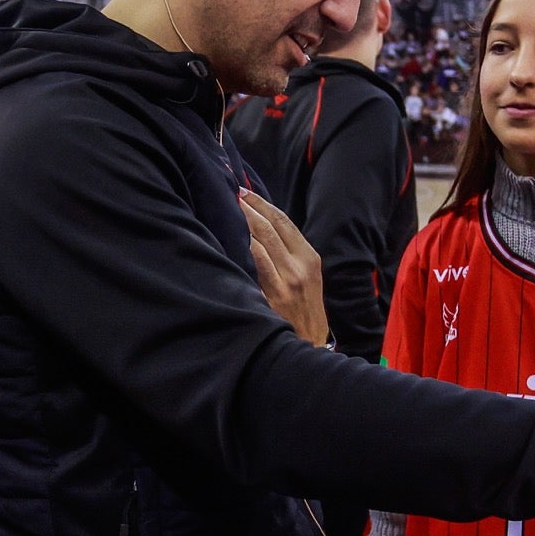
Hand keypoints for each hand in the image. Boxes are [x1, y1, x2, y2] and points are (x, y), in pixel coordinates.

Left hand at [238, 190, 328, 346]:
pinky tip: (225, 238)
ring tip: (224, 209)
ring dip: (240, 223)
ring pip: (258, 243)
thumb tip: (263, 230)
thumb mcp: (309, 278)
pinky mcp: (271, 297)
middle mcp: (298, 267)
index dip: (263, 204)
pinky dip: (239, 249)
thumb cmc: (305, 309)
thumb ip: (291, 255)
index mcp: (310, 259)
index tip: (245, 192)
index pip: (284, 222)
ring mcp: (285, 282)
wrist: (309, 343)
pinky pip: (252, 266)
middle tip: (228, 193)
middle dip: (247, 208)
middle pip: (269, 228)